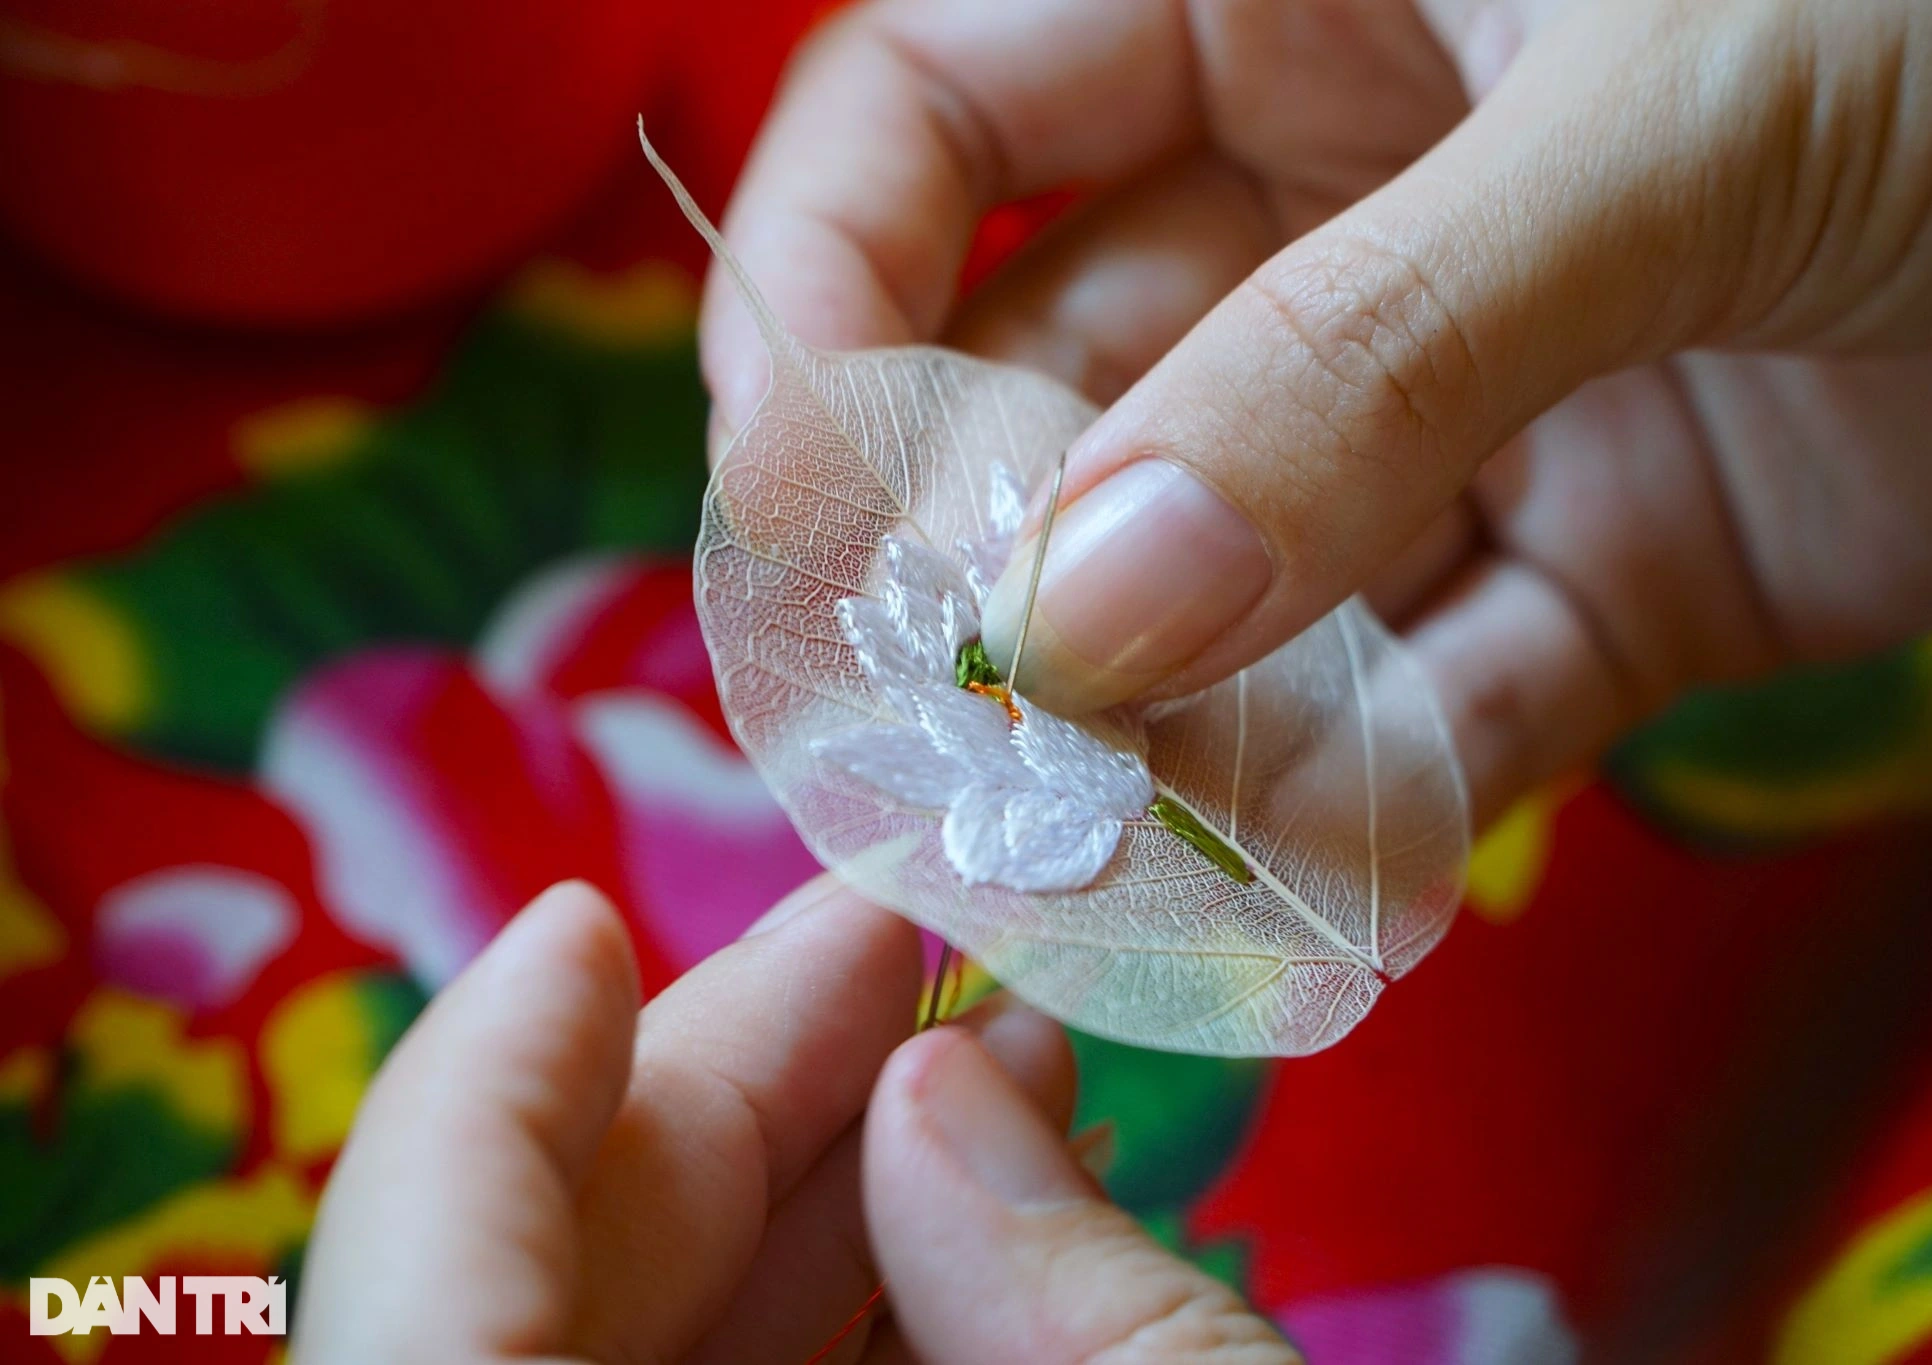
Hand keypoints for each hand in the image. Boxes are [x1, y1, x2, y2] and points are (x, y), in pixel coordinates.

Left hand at [294, 879, 1293, 1362]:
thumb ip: (1081, 1326)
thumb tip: (965, 1090)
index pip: (422, 1331)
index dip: (486, 1112)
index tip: (585, 926)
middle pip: (556, 1309)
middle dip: (735, 1106)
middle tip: (901, 938)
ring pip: (665, 1364)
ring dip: (828, 1203)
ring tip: (996, 1046)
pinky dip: (861, 1316)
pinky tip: (988, 1208)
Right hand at [700, 0, 1931, 826]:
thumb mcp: (1667, 119)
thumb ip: (1357, 365)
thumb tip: (1084, 618)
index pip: (931, 119)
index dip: (820, 300)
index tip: (799, 517)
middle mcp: (1335, 192)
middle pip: (1059, 394)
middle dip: (1001, 581)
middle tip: (970, 761)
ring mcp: (1454, 397)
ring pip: (1233, 587)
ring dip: (1176, 738)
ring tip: (1122, 874)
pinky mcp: (1599, 563)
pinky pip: (1438, 701)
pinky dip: (1382, 812)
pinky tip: (1334, 908)